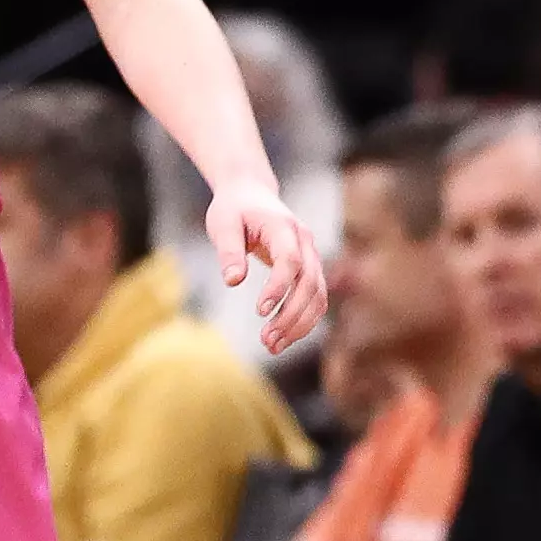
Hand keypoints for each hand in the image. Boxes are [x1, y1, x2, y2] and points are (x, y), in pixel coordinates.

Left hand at [206, 184, 326, 353]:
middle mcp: (305, 241)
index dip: (278, 287)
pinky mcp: (309, 268)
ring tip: (272, 346)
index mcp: (283, 227)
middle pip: (309, 282)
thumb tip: (233, 281)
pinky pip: (315, 298)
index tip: (259, 311)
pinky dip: (304, 320)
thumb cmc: (234, 209)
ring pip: (318, 295)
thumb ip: (229, 251)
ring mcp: (311, 255)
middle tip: (266, 340)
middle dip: (291, 315)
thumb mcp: (223, 224)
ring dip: (300, 323)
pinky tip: (283, 337)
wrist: (251, 193)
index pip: (290, 260)